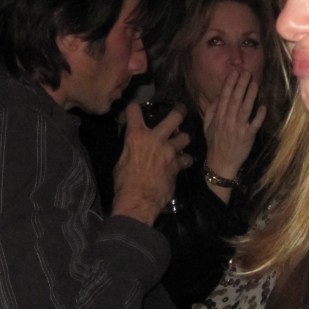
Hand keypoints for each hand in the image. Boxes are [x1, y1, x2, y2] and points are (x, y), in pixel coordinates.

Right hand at [113, 102, 192, 224]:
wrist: (138, 200)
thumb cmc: (124, 183)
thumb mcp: (122, 161)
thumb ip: (130, 149)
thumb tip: (133, 148)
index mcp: (136, 136)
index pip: (134, 110)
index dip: (135, 108)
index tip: (136, 109)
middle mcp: (155, 139)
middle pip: (174, 117)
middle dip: (179, 112)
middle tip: (181, 111)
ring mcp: (169, 151)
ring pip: (185, 137)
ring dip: (183, 139)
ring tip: (181, 142)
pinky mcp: (177, 165)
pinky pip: (187, 158)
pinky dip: (185, 160)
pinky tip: (183, 162)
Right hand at [200, 69, 266, 184]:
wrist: (221, 163)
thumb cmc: (215, 143)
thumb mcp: (207, 127)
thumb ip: (210, 111)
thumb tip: (216, 97)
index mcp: (218, 117)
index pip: (224, 97)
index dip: (229, 84)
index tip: (234, 73)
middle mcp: (228, 120)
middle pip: (235, 99)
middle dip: (241, 85)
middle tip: (246, 72)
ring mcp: (238, 128)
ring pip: (245, 109)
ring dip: (250, 95)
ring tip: (255, 83)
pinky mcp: (248, 136)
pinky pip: (254, 124)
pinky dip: (259, 115)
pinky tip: (263, 106)